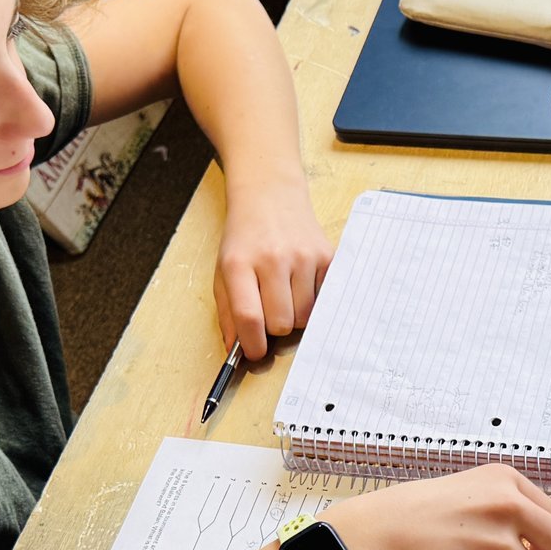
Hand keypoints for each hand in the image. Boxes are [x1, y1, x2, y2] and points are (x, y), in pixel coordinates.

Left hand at [217, 180, 330, 359]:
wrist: (270, 196)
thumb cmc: (245, 239)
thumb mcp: (223, 271)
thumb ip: (228, 312)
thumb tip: (237, 350)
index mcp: (239, 264)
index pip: (250, 318)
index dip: (254, 345)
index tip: (256, 353)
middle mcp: (273, 259)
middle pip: (281, 323)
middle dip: (275, 326)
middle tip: (269, 309)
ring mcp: (303, 256)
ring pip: (304, 317)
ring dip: (294, 314)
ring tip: (285, 292)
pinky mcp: (327, 256)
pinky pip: (323, 301)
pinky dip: (312, 300)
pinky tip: (301, 281)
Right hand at [325, 466, 550, 549]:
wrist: (381, 536)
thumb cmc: (411, 513)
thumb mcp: (467, 488)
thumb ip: (504, 505)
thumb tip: (534, 533)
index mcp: (505, 480)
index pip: (550, 511)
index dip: (543, 533)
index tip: (535, 543)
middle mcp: (510, 506)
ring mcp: (502, 541)